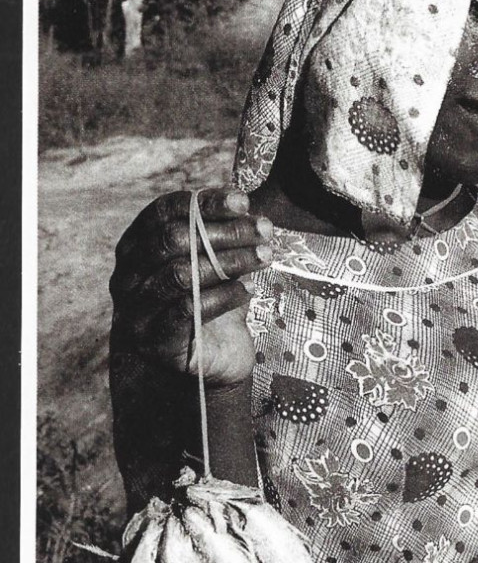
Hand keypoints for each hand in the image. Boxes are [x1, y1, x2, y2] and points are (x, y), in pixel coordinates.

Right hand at [110, 188, 272, 385]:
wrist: (209, 360)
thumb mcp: (215, 261)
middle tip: (264, 231)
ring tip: (265, 257)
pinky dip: (223, 295)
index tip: (243, 202)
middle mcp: (127, 275)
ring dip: (230, 261)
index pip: (163, 212)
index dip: (204, 203)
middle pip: (172, 239)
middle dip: (225, 232)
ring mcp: (135, 310)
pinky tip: (249, 288)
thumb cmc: (211, 303)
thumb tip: (243, 204)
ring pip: (180, 273)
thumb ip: (221, 232)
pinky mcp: (153, 341)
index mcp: (135, 246)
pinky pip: (188, 309)